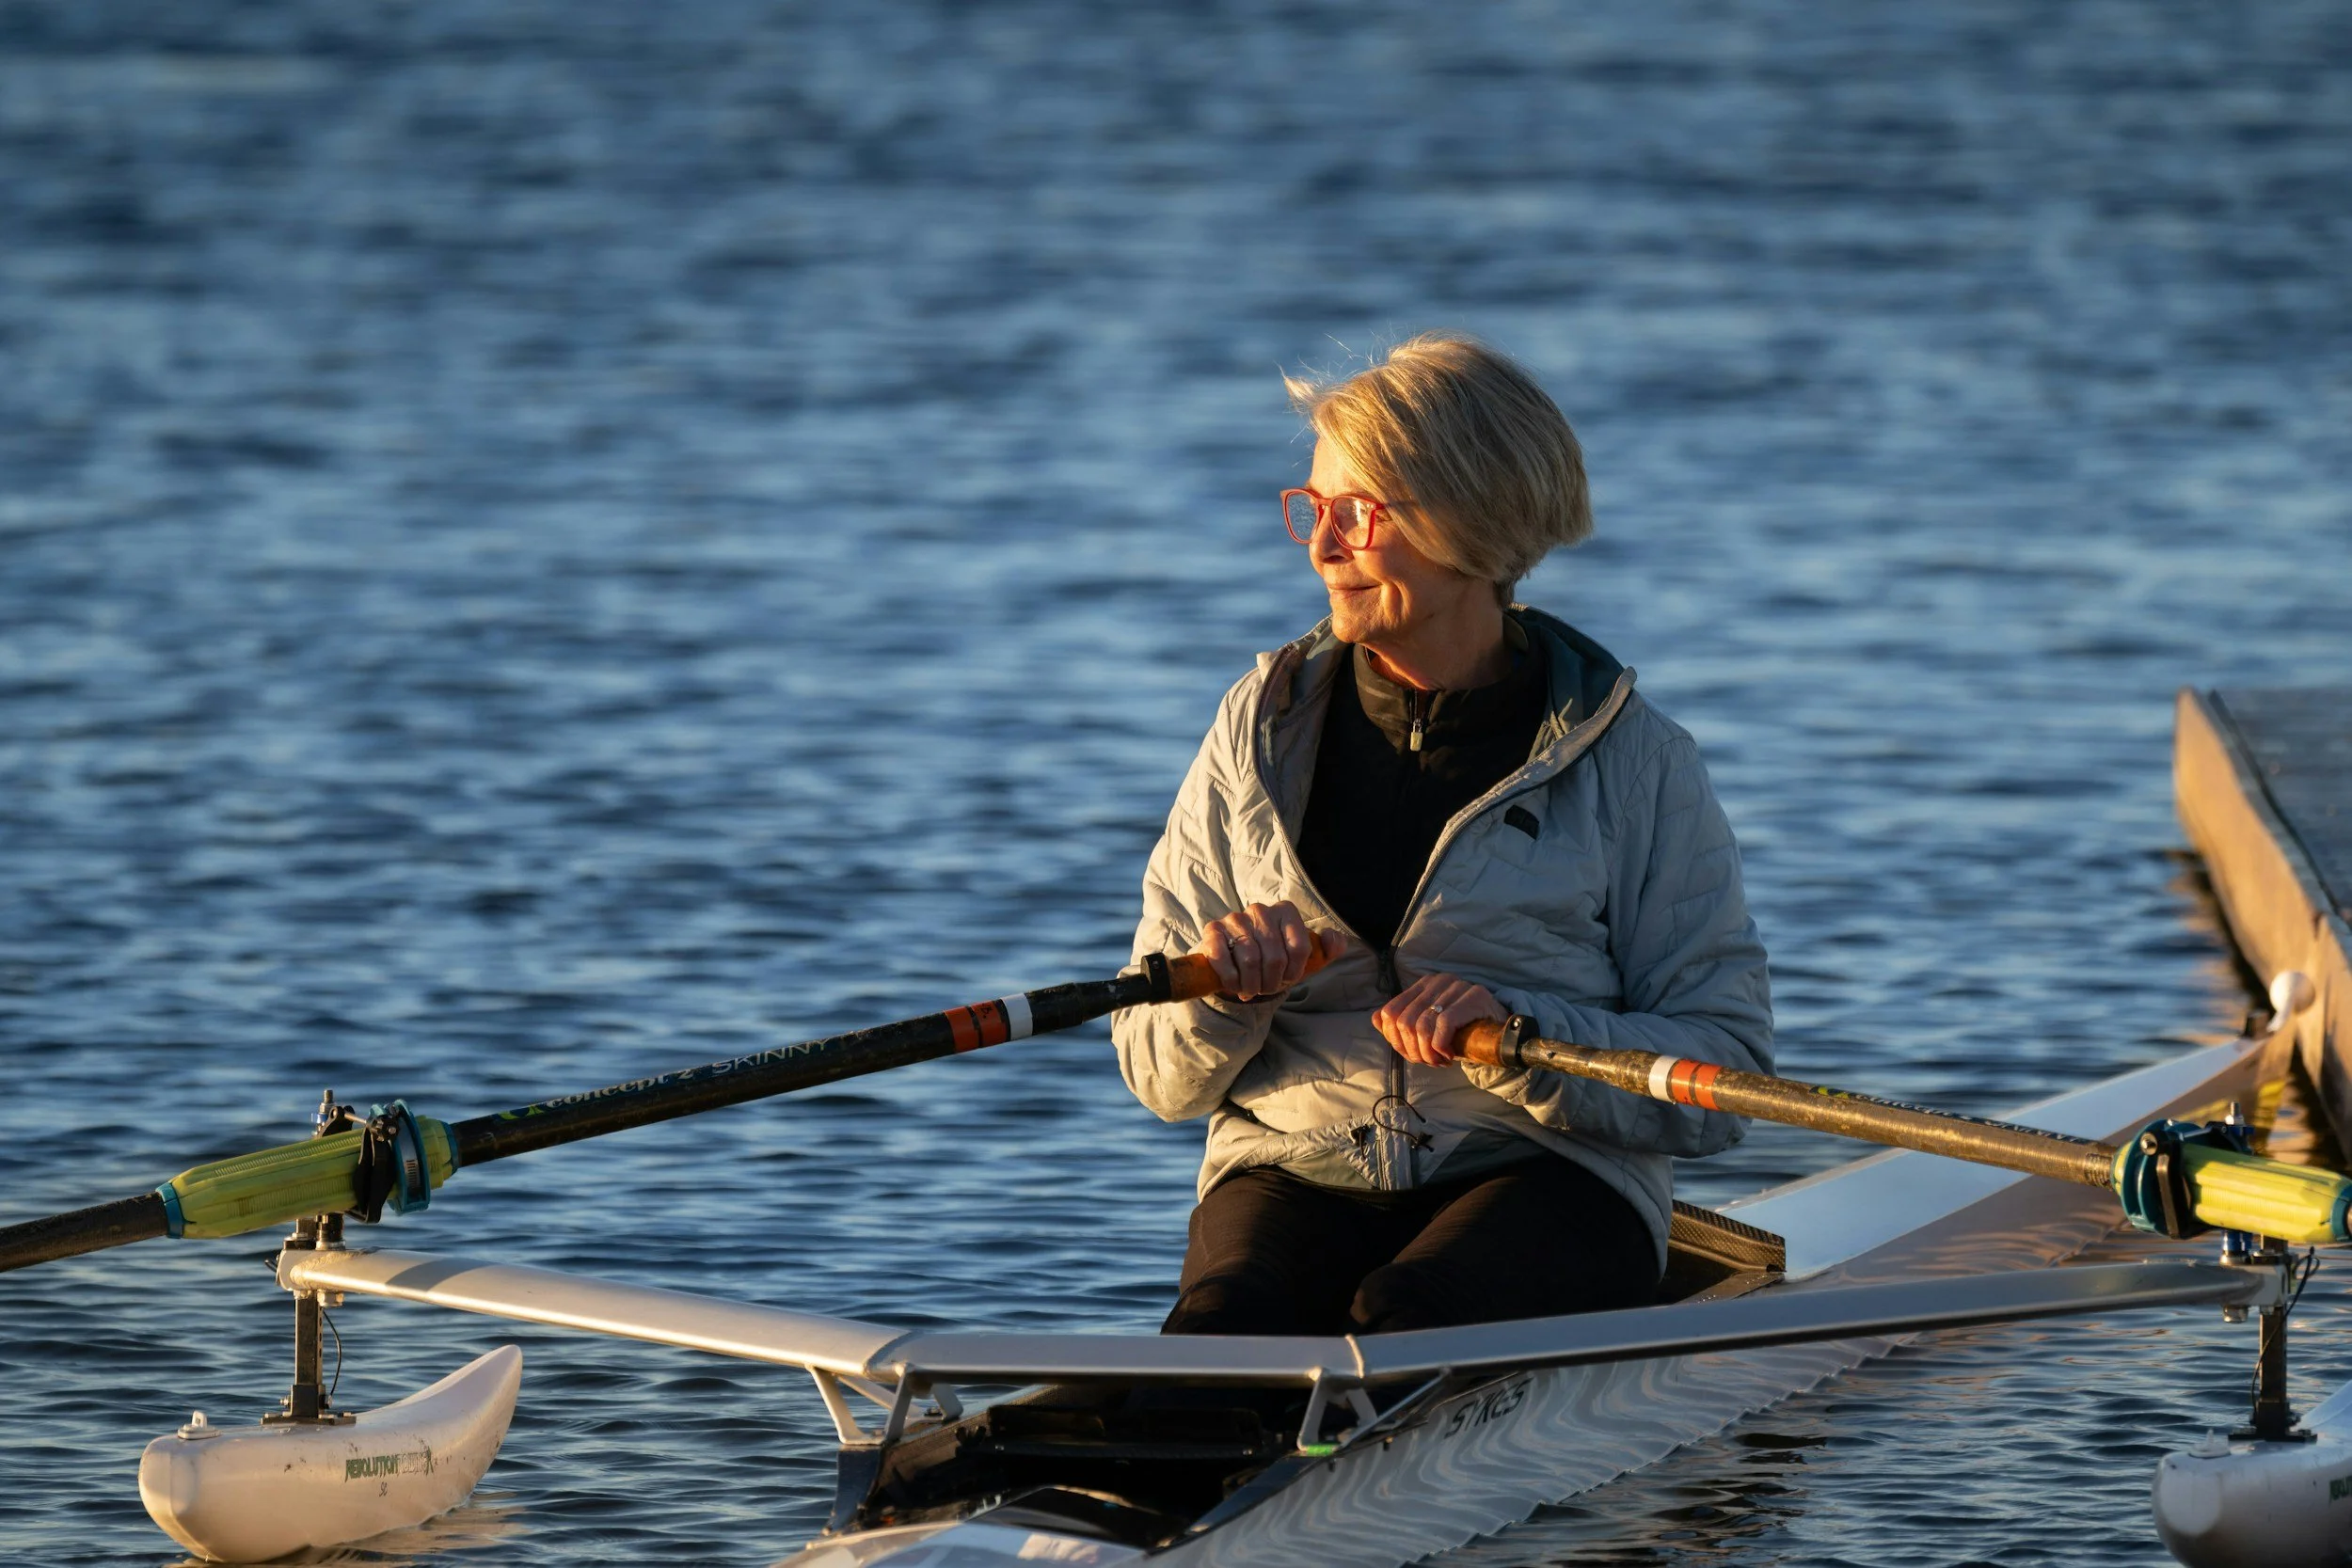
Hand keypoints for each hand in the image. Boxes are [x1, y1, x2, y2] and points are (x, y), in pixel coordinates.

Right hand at [1193, 902, 1344, 1000]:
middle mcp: (1260, 909)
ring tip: (1251, 989)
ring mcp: (1234, 918)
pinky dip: (1230, 978)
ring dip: (1251, 984)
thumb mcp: (1306, 957)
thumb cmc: (1274, 960)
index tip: (1287, 978)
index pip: (1299, 948)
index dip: (1294, 972)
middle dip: (1271, 982)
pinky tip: (1234, 984)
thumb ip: (1329, 947)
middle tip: (1266, 988)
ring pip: (1249, 959)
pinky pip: (1222, 957)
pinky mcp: (1212, 930)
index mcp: (1286, 911)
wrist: (1235, 962)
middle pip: (1275, 957)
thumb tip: (1332, 939)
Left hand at [1373, 972, 1506, 1065]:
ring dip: (1427, 1053)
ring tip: (1438, 1061)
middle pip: (1404, 1022)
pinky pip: (1444, 1025)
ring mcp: (1456, 986)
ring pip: (1422, 1026)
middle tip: (1429, 1062)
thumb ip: (1401, 1025)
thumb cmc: (1461, 1033)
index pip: (1390, 1013)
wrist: (1499, 1034)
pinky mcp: (1474, 995)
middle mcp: (1437, 981)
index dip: (1395, 1040)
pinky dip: (1441, 1047)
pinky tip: (1449, 1055)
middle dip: (1412, 1051)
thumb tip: (1374, 1019)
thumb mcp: (1428, 1030)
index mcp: (1422, 985)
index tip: (1413, 1056)